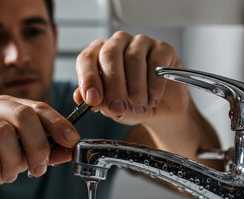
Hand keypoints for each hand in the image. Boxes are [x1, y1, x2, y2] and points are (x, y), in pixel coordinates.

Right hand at [0, 95, 79, 192]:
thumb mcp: (19, 158)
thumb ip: (44, 152)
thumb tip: (70, 150)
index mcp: (7, 106)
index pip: (38, 108)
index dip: (58, 123)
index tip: (72, 140)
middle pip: (23, 115)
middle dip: (38, 145)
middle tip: (39, 168)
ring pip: (2, 132)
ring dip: (12, 160)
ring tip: (9, 174)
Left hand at [74, 31, 188, 126]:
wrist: (162, 110)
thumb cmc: (131, 105)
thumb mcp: (111, 109)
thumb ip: (97, 102)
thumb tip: (80, 97)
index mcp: (98, 54)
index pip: (87, 58)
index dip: (88, 78)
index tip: (92, 99)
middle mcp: (117, 43)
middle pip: (110, 54)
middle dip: (113, 85)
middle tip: (118, 108)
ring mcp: (141, 43)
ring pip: (134, 58)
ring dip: (135, 88)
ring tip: (138, 108)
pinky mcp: (163, 48)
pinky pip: (156, 62)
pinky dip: (154, 85)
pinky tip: (153, 100)